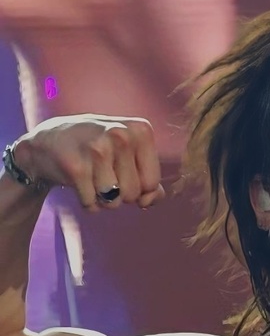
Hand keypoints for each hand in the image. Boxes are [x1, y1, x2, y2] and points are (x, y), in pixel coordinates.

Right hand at [12, 116, 164, 213]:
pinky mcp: (76, 167)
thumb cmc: (98, 151)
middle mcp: (120, 134)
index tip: (122, 171)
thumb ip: (150, 181)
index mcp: (140, 130)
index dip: (138, 188)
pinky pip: (92, 205)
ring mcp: (98, 149)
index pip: (152, 184)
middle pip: (133, 194)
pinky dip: (87, 202)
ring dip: (102, 199)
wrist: (50, 141)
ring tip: (91, 176)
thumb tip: (149, 201)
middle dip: (119, 194)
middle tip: (102, 172)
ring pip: (114, 202)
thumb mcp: (129, 156)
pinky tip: (78, 181)